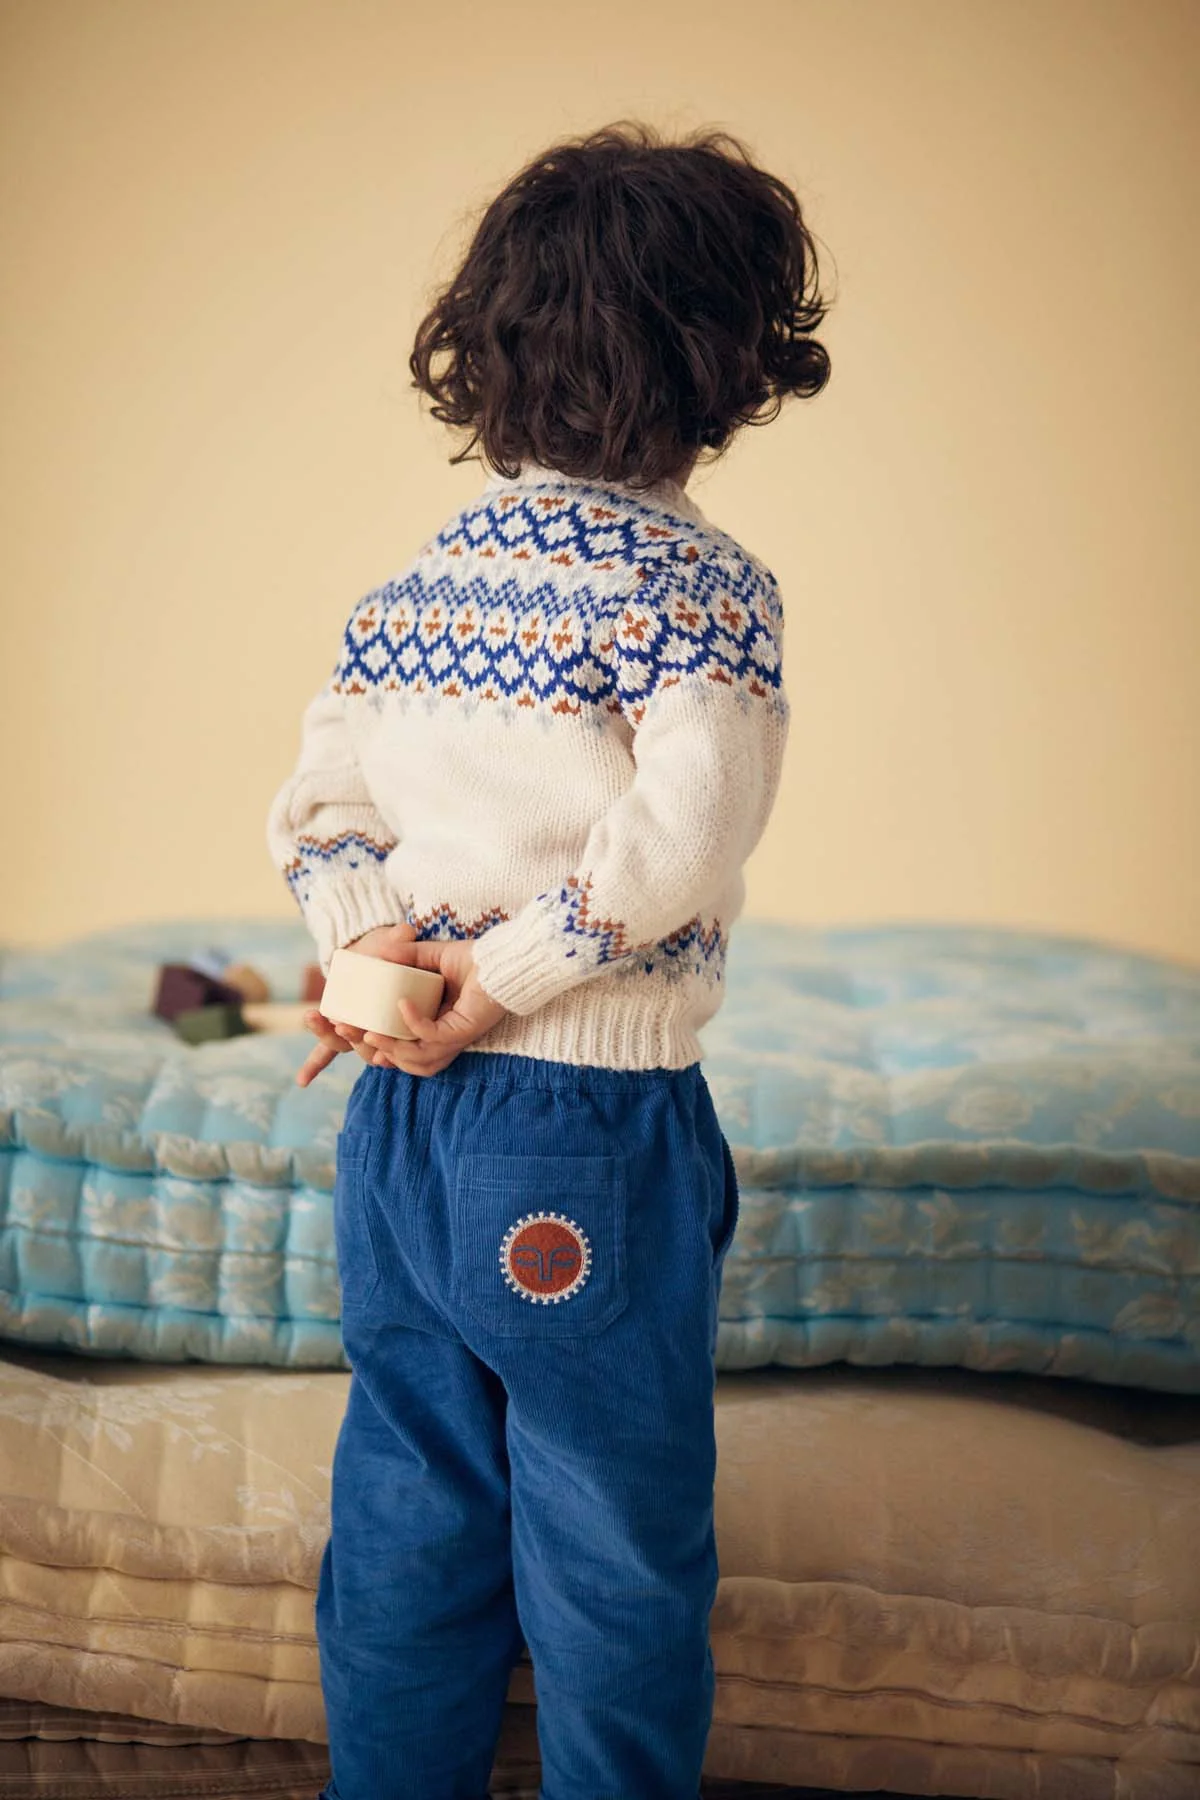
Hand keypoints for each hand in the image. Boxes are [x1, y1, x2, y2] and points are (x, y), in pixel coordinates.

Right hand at [294, 923, 507, 1085]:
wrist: (503, 959)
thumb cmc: (471, 959)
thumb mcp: (427, 957)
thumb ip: (403, 956)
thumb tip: (375, 952)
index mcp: (422, 1028)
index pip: (382, 1049)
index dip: (354, 1051)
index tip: (327, 1038)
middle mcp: (435, 1040)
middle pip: (393, 1059)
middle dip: (361, 1050)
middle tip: (339, 1029)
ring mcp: (450, 1040)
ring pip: (413, 1060)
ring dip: (386, 1046)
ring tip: (364, 1030)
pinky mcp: (462, 1032)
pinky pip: (431, 1038)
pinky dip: (413, 1024)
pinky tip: (401, 1005)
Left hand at [295, 923, 421, 1087]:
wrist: (368, 950)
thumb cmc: (385, 951)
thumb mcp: (392, 944)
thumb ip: (400, 938)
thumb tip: (405, 931)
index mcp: (400, 1017)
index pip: (399, 1040)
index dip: (393, 1049)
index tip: (384, 1053)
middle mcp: (380, 1030)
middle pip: (370, 1047)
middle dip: (358, 1042)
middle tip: (348, 1028)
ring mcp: (358, 1031)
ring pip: (346, 1046)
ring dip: (331, 1038)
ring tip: (317, 1020)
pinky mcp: (338, 1028)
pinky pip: (327, 1051)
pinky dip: (315, 1064)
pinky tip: (302, 1081)